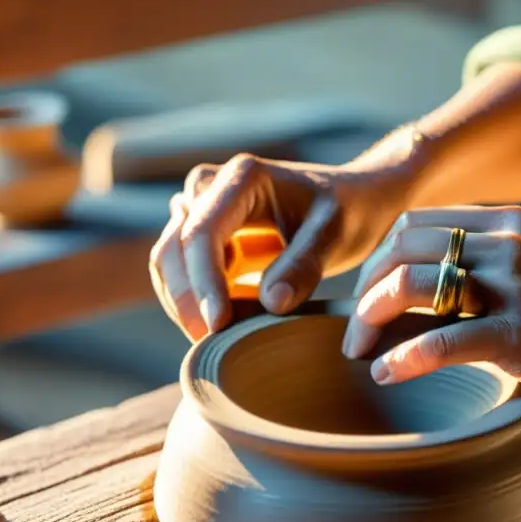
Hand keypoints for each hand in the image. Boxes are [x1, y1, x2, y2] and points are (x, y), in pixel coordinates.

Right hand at [149, 130, 422, 341]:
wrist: (352, 202)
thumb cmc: (347, 212)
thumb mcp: (335, 234)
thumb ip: (304, 265)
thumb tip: (271, 303)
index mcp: (242, 177)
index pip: (203, 232)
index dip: (203, 281)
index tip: (217, 325)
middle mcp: (211, 186)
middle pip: (174, 247)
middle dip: (187, 299)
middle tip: (208, 344)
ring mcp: (202, 209)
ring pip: (168, 261)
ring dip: (183, 302)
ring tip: (214, 340)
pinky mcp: (204, 235)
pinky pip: (182, 271)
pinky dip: (194, 300)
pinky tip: (221, 326)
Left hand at [341, 205, 520, 399]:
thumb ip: (486, 256)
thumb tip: (420, 277)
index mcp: (506, 222)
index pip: (413, 224)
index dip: (378, 260)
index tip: (368, 294)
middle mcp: (507, 243)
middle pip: (402, 250)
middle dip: (366, 289)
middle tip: (355, 330)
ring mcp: (515, 287)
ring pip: (413, 286)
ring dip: (372, 319)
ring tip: (362, 351)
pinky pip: (442, 341)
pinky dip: (405, 357)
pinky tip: (389, 373)